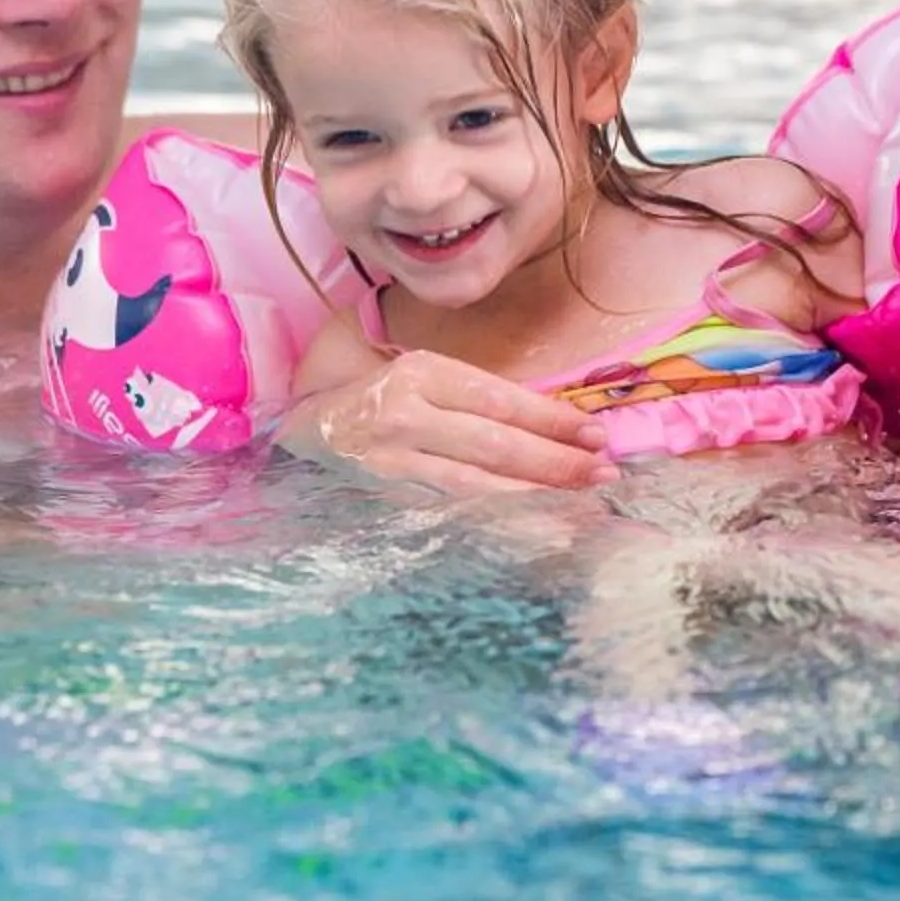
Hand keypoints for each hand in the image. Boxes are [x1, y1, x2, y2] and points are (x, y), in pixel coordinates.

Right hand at [286, 351, 617, 492]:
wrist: (295, 428)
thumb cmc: (374, 400)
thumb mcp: (418, 379)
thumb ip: (472, 400)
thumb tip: (551, 428)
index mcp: (419, 372)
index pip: (499, 399)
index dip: (550, 419)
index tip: (595, 435)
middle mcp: (404, 413)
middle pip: (493, 443)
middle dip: (554, 461)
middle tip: (604, 473)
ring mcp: (390, 460)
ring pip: (473, 485)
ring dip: (533, 496)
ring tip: (580, 503)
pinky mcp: (380, 498)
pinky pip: (446, 512)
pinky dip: (491, 522)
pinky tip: (527, 528)